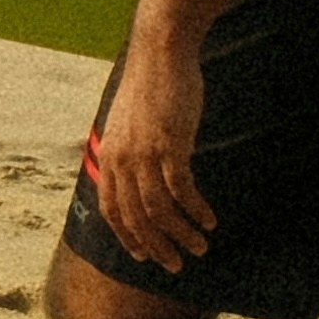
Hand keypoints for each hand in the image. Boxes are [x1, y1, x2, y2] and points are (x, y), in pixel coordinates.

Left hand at [86, 38, 214, 271]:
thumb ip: (131, 150)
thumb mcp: (130, 123)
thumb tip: (141, 174)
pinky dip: (196, 211)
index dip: (128, 236)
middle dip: (157, 246)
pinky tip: (209, 220)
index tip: (145, 256)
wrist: (160, 53)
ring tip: (200, 247)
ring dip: (181, 234)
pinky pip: (182, 191)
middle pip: (137, 218)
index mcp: (109, 157)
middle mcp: (122, 161)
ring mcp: (145, 154)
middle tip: (176, 265)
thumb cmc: (151, 86)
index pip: (113, 210)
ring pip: (160, 210)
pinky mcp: (171, 146)